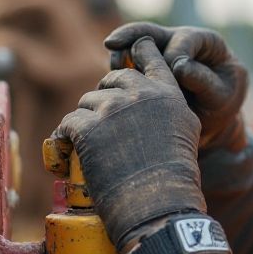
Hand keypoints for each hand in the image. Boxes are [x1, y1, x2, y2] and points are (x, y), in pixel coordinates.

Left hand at [54, 38, 204, 252]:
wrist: (157, 204)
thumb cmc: (175, 176)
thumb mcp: (186, 130)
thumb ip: (169, 105)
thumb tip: (147, 96)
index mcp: (168, 93)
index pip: (150, 56)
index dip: (137, 50)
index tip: (128, 52)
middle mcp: (141, 93)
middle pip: (112, 79)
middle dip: (105, 95)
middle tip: (103, 121)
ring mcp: (113, 108)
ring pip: (87, 102)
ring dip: (86, 120)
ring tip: (91, 145)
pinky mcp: (88, 127)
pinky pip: (68, 122)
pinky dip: (66, 137)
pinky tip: (71, 151)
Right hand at [105, 22, 248, 152]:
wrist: (212, 120)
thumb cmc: (221, 104)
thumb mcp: (221, 96)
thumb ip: (203, 81)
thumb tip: (178, 67)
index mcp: (206, 41)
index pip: (185, 40)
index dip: (176, 55)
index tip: (174, 74)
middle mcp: (179, 41)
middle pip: (149, 31)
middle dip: (129, 36)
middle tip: (111, 45)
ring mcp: (158, 53)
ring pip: (131, 46)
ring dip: (119, 58)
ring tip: (111, 75)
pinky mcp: (143, 67)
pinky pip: (124, 65)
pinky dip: (116, 75)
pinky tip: (110, 88)